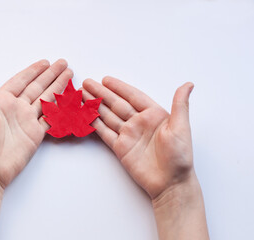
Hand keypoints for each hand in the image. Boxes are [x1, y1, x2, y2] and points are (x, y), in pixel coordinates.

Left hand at [0, 59, 71, 188]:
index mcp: (3, 100)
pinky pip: (51, 117)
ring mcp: (28, 120)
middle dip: (51, 75)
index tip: (46, 62)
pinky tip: (66, 100)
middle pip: (38, 87)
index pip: (22, 81)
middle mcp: (17, 108)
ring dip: (57, 87)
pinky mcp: (36, 133)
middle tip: (63, 64)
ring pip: (46, 99)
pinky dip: (60, 108)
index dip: (34, 70)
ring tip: (68, 76)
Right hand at [82, 77, 208, 238]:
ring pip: (108, 116)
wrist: (170, 183)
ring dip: (95, 106)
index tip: (105, 79)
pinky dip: (95, 124)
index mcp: (153, 114)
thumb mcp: (181, 128)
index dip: (118, 87)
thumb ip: (180, 105)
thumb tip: (189, 84)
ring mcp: (128, 134)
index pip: (133, 96)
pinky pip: (105, 133)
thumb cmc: (179, 157)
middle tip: (87, 83)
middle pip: (116, 104)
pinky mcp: (120, 147)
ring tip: (83, 96)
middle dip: (101, 93)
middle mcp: (139, 122)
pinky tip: (87, 116)